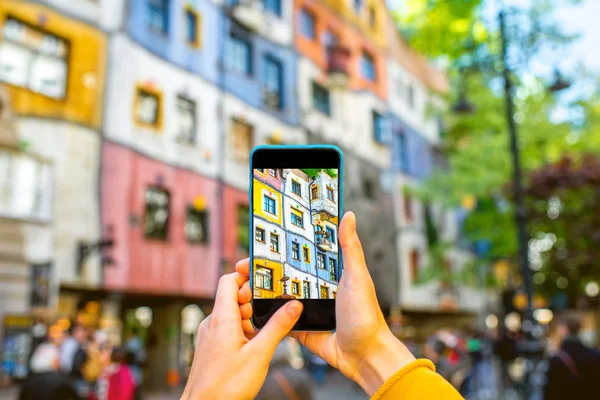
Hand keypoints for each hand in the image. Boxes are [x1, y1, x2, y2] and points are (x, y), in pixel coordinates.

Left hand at [181, 269, 302, 399]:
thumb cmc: (225, 387)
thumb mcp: (259, 355)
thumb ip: (277, 327)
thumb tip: (293, 306)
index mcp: (222, 318)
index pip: (230, 280)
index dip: (246, 274)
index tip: (264, 275)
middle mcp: (212, 323)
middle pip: (233, 296)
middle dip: (253, 300)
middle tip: (271, 309)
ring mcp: (210, 335)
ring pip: (231, 314)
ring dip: (249, 318)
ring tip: (263, 333)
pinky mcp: (211, 346)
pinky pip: (227, 328)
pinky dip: (242, 330)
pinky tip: (253, 345)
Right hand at [238, 212, 414, 395]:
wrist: (364, 355)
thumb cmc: (366, 315)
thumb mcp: (357, 277)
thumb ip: (350, 248)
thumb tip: (348, 215)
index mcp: (328, 273)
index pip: (301, 254)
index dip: (282, 247)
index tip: (261, 240)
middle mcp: (315, 288)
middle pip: (284, 274)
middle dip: (264, 269)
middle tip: (244, 265)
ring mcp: (306, 308)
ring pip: (278, 296)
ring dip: (260, 291)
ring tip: (242, 285)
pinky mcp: (300, 328)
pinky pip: (279, 320)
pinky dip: (265, 316)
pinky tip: (248, 308)